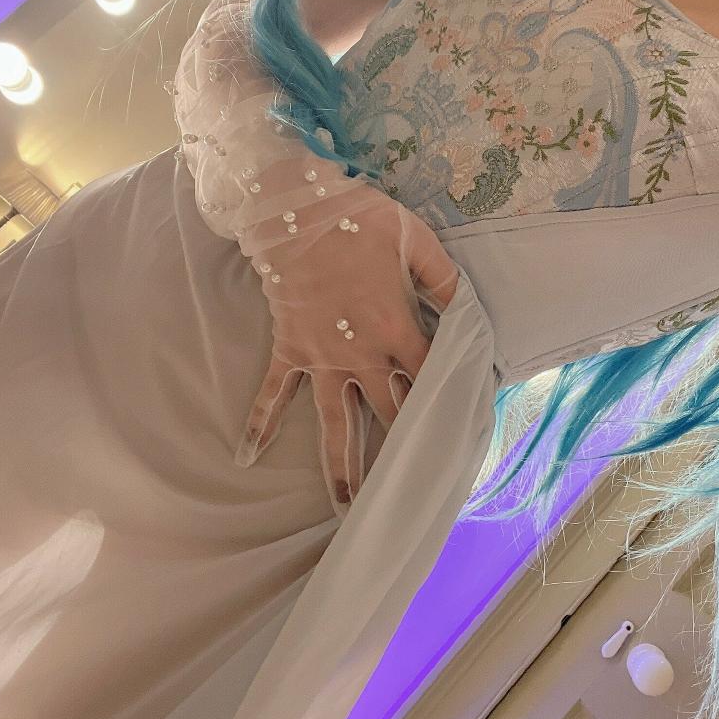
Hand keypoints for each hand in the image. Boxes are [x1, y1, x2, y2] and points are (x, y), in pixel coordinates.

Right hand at [236, 174, 458, 508]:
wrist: (293, 208)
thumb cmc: (359, 220)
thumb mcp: (416, 240)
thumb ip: (445, 279)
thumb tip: (472, 307)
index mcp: (396, 328)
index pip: (431, 373)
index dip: (451, 396)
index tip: (465, 427)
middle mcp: (360, 354)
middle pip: (389, 413)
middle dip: (404, 454)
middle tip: (414, 496)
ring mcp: (321, 357)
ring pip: (333, 422)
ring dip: (341, 468)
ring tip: (346, 511)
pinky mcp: (290, 349)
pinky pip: (273, 393)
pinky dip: (258, 424)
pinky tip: (247, 458)